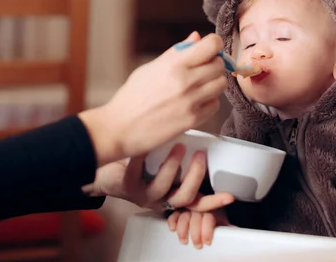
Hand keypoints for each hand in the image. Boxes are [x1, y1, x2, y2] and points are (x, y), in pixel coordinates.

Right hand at [79, 31, 227, 165]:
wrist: (120, 128)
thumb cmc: (132, 97)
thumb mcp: (150, 68)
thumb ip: (176, 52)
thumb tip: (196, 38)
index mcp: (173, 64)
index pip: (211, 45)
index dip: (214, 44)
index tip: (210, 48)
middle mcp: (185, 81)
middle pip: (219, 65)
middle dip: (213, 64)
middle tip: (202, 69)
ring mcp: (191, 102)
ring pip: (221, 84)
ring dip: (213, 83)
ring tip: (198, 86)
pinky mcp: (193, 120)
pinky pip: (215, 105)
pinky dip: (209, 102)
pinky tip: (195, 102)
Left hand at [82, 144, 234, 211]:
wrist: (105, 162)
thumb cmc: (139, 158)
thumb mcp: (164, 158)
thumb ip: (182, 152)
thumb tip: (201, 131)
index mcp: (172, 193)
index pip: (197, 203)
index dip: (214, 203)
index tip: (229, 197)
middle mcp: (160, 198)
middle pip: (185, 198)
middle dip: (195, 176)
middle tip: (200, 155)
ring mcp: (143, 195)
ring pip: (163, 189)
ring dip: (172, 167)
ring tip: (177, 146)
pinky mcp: (126, 187)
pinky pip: (136, 174)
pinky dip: (142, 158)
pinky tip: (145, 145)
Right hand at [168, 208, 230, 248]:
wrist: (204, 211)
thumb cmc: (214, 219)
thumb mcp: (222, 223)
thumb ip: (228, 227)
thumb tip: (238, 233)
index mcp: (212, 209)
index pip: (208, 217)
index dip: (207, 230)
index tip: (207, 242)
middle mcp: (199, 206)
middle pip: (195, 218)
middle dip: (196, 233)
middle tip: (198, 245)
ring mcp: (188, 208)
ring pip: (183, 216)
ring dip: (183, 230)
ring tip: (185, 241)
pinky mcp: (178, 210)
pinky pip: (173, 214)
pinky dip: (172, 222)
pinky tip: (173, 229)